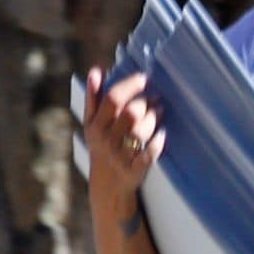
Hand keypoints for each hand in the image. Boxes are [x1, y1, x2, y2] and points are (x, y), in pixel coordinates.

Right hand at [84, 69, 165, 205]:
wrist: (107, 183)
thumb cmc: (101, 145)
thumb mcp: (91, 122)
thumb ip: (94, 96)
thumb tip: (96, 70)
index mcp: (95, 125)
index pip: (113, 99)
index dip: (130, 86)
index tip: (144, 79)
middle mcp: (106, 140)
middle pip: (131, 114)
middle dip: (146, 102)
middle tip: (155, 97)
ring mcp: (120, 156)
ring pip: (141, 131)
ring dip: (154, 118)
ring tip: (159, 111)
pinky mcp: (134, 170)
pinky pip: (149, 154)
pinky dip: (158, 142)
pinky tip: (162, 134)